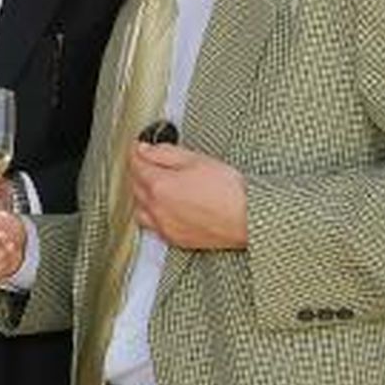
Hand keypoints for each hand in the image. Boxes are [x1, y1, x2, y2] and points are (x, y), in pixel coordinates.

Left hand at [129, 143, 247, 250]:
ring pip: (140, 208)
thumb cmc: (229, 190)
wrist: (249, 219)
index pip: (136, 164)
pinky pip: (152, 226)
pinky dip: (153, 215)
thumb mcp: (196, 160)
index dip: (137, 151)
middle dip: (140, 171)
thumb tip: (145, 149)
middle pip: (135, 186)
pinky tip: (166, 208)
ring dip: (144, 195)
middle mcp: (156, 208)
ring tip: (158, 185)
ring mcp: (164, 226)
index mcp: (159, 185)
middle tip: (151, 160)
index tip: (140, 145)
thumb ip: (165, 153)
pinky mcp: (175, 239)